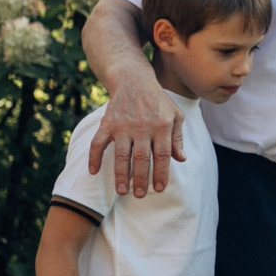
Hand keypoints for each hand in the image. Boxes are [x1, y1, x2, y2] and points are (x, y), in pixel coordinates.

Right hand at [90, 72, 183, 198]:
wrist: (134, 80)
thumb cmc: (158, 101)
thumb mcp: (174, 115)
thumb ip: (177, 138)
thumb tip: (181, 159)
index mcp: (162, 126)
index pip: (163, 155)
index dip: (161, 173)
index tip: (159, 189)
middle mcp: (143, 127)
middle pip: (143, 158)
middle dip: (142, 179)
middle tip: (141, 195)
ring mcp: (124, 125)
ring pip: (122, 154)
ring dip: (121, 174)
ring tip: (122, 191)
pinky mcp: (108, 123)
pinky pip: (98, 142)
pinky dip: (94, 157)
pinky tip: (93, 172)